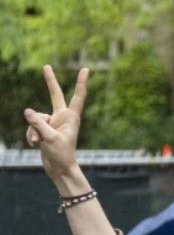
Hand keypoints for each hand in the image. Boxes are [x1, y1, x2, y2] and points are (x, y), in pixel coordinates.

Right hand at [22, 66, 89, 192]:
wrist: (59, 168)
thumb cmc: (61, 154)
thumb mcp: (49, 138)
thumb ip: (38, 123)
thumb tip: (27, 111)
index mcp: (71, 117)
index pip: (77, 96)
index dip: (81, 82)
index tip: (86, 69)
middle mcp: (63, 117)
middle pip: (55, 95)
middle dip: (49, 81)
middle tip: (46, 66)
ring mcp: (53, 122)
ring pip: (36, 118)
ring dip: (34, 130)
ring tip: (39, 142)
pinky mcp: (44, 129)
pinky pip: (32, 127)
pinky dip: (31, 135)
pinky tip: (36, 145)